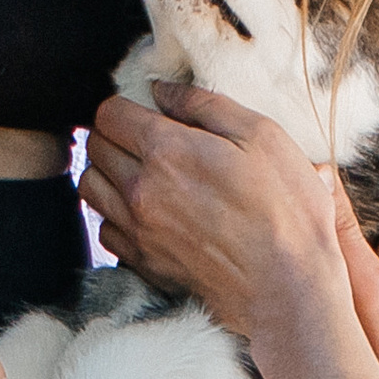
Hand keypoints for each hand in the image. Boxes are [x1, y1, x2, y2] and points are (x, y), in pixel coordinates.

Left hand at [82, 78, 345, 350]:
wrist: (286, 287)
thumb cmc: (284, 210)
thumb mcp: (261, 136)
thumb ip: (205, 105)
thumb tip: (161, 91)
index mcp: (166, 150)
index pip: (109, 114)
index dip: (125, 106)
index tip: (147, 113)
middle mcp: (140, 188)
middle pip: (95, 147)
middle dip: (114, 136)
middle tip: (145, 141)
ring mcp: (137, 229)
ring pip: (91, 188)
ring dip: (107, 174)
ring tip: (139, 174)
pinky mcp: (143, 262)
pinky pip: (106, 230)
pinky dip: (116, 217)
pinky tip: (146, 214)